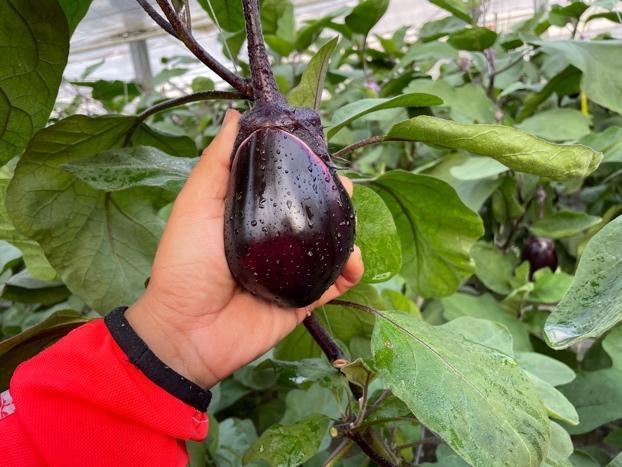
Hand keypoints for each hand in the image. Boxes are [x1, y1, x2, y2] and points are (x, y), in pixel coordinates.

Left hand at [126, 109, 363, 388]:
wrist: (187, 330)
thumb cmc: (186, 262)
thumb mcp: (196, 204)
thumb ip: (218, 162)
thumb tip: (234, 115)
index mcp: (254, 211)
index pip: (288, 180)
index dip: (306, 163)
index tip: (320, 147)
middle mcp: (277, 235)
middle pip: (317, 208)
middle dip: (335, 193)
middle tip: (342, 186)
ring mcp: (294, 267)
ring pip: (334, 241)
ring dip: (348, 229)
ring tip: (348, 224)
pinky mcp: (306, 296)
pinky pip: (339, 280)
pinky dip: (353, 269)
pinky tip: (352, 262)